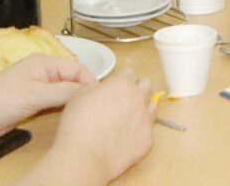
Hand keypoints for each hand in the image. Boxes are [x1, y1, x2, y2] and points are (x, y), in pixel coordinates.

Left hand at [0, 54, 95, 140]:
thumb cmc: (1, 100)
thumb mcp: (35, 95)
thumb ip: (64, 92)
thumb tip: (91, 93)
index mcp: (46, 63)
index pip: (78, 68)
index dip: (91, 82)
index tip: (100, 100)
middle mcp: (46, 73)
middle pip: (74, 80)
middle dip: (85, 92)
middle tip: (97, 108)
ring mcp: (40, 88)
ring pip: (67, 92)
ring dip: (75, 102)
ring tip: (88, 113)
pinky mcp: (35, 102)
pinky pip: (57, 103)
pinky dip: (65, 108)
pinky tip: (72, 117)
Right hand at [35, 68, 155, 185]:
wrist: (86, 156)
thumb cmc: (77, 124)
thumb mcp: (79, 95)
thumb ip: (96, 88)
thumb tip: (103, 90)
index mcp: (122, 84)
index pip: (128, 73)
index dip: (119, 80)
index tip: (112, 88)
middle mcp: (139, 98)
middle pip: (146, 84)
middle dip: (137, 89)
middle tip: (123, 100)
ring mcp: (146, 119)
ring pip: (152, 106)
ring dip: (142, 108)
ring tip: (127, 119)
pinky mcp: (149, 138)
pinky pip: (148, 130)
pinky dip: (139, 131)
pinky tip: (126, 138)